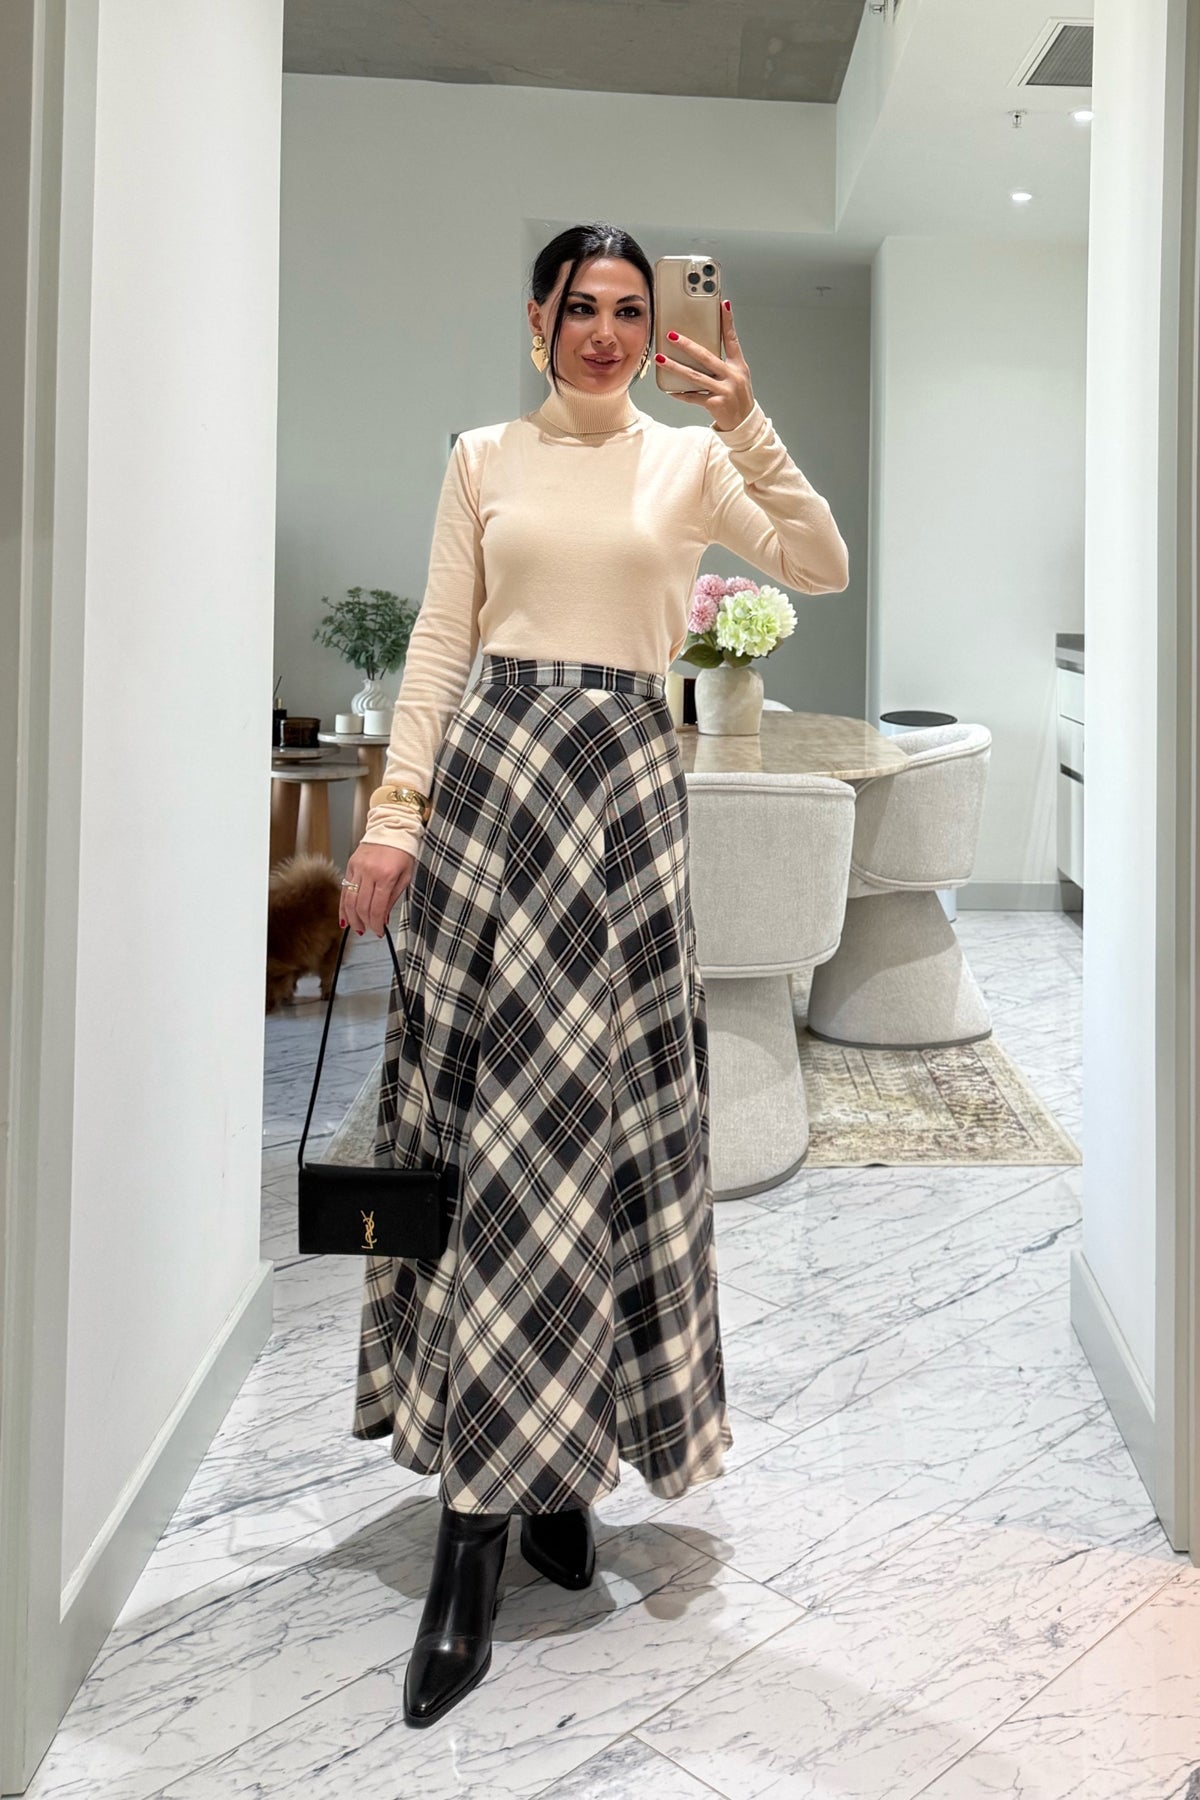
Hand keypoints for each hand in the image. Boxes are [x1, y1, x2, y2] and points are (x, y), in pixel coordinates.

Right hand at [340, 841, 415, 937]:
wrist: (392, 828)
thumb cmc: (403, 851)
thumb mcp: (406, 876)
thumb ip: (393, 898)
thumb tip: (383, 918)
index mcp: (386, 876)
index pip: (377, 908)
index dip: (376, 924)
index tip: (378, 931)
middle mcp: (369, 872)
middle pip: (361, 905)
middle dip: (363, 922)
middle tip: (367, 930)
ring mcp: (357, 868)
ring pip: (349, 899)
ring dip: (351, 917)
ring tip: (355, 927)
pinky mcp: (350, 865)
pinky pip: (344, 889)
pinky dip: (343, 904)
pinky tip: (344, 915)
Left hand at [655, 299, 753, 432]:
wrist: (744, 423)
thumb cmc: (737, 396)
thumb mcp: (737, 375)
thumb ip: (723, 361)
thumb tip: (699, 348)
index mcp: (738, 365)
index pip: (731, 339)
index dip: (727, 321)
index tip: (722, 304)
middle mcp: (732, 376)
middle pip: (706, 357)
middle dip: (687, 345)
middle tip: (671, 335)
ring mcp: (724, 391)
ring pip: (694, 376)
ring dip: (675, 367)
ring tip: (660, 359)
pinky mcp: (715, 404)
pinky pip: (693, 396)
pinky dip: (680, 393)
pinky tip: (669, 389)